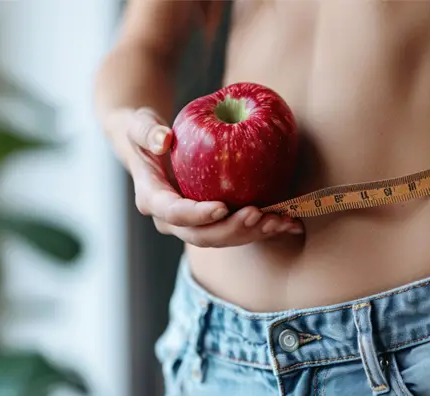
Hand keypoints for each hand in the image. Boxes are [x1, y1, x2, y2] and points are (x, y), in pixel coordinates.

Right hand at [111, 107, 303, 246]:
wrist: (152, 148)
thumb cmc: (146, 133)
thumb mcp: (139, 124)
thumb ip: (146, 130)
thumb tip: (163, 139)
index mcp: (152, 200)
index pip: (174, 214)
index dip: (196, 215)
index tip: (221, 207)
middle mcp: (172, 221)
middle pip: (202, 236)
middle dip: (232, 229)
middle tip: (258, 215)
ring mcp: (194, 225)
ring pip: (224, 238)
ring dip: (253, 233)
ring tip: (280, 221)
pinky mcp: (214, 222)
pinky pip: (239, 230)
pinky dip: (264, 229)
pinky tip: (290, 224)